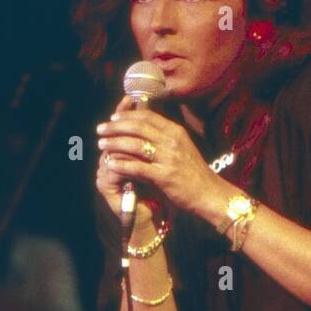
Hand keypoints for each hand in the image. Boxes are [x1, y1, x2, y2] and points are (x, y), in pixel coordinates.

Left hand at [96, 101, 218, 219]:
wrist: (211, 194)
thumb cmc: (195, 174)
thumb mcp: (183, 149)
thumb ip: (166, 139)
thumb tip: (145, 130)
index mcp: (176, 132)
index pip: (147, 116)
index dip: (127, 115)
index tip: (113, 118)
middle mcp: (172, 142)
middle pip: (138, 127)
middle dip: (115, 127)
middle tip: (100, 129)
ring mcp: (169, 159)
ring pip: (134, 145)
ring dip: (114, 144)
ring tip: (101, 145)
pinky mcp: (165, 176)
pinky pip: (137, 167)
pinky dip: (121, 164)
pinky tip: (110, 164)